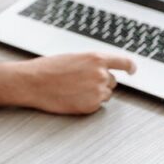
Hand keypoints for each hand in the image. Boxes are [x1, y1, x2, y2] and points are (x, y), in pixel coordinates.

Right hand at [17, 53, 136, 114]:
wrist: (32, 83)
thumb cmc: (46, 69)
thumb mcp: (72, 58)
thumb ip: (91, 63)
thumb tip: (101, 69)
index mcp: (96, 59)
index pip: (124, 62)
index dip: (130, 67)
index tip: (132, 70)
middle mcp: (100, 75)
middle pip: (112, 81)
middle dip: (100, 82)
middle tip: (80, 82)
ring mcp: (97, 91)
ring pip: (105, 94)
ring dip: (94, 93)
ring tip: (73, 89)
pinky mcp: (91, 106)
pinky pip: (96, 105)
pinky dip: (87, 102)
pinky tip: (72, 97)